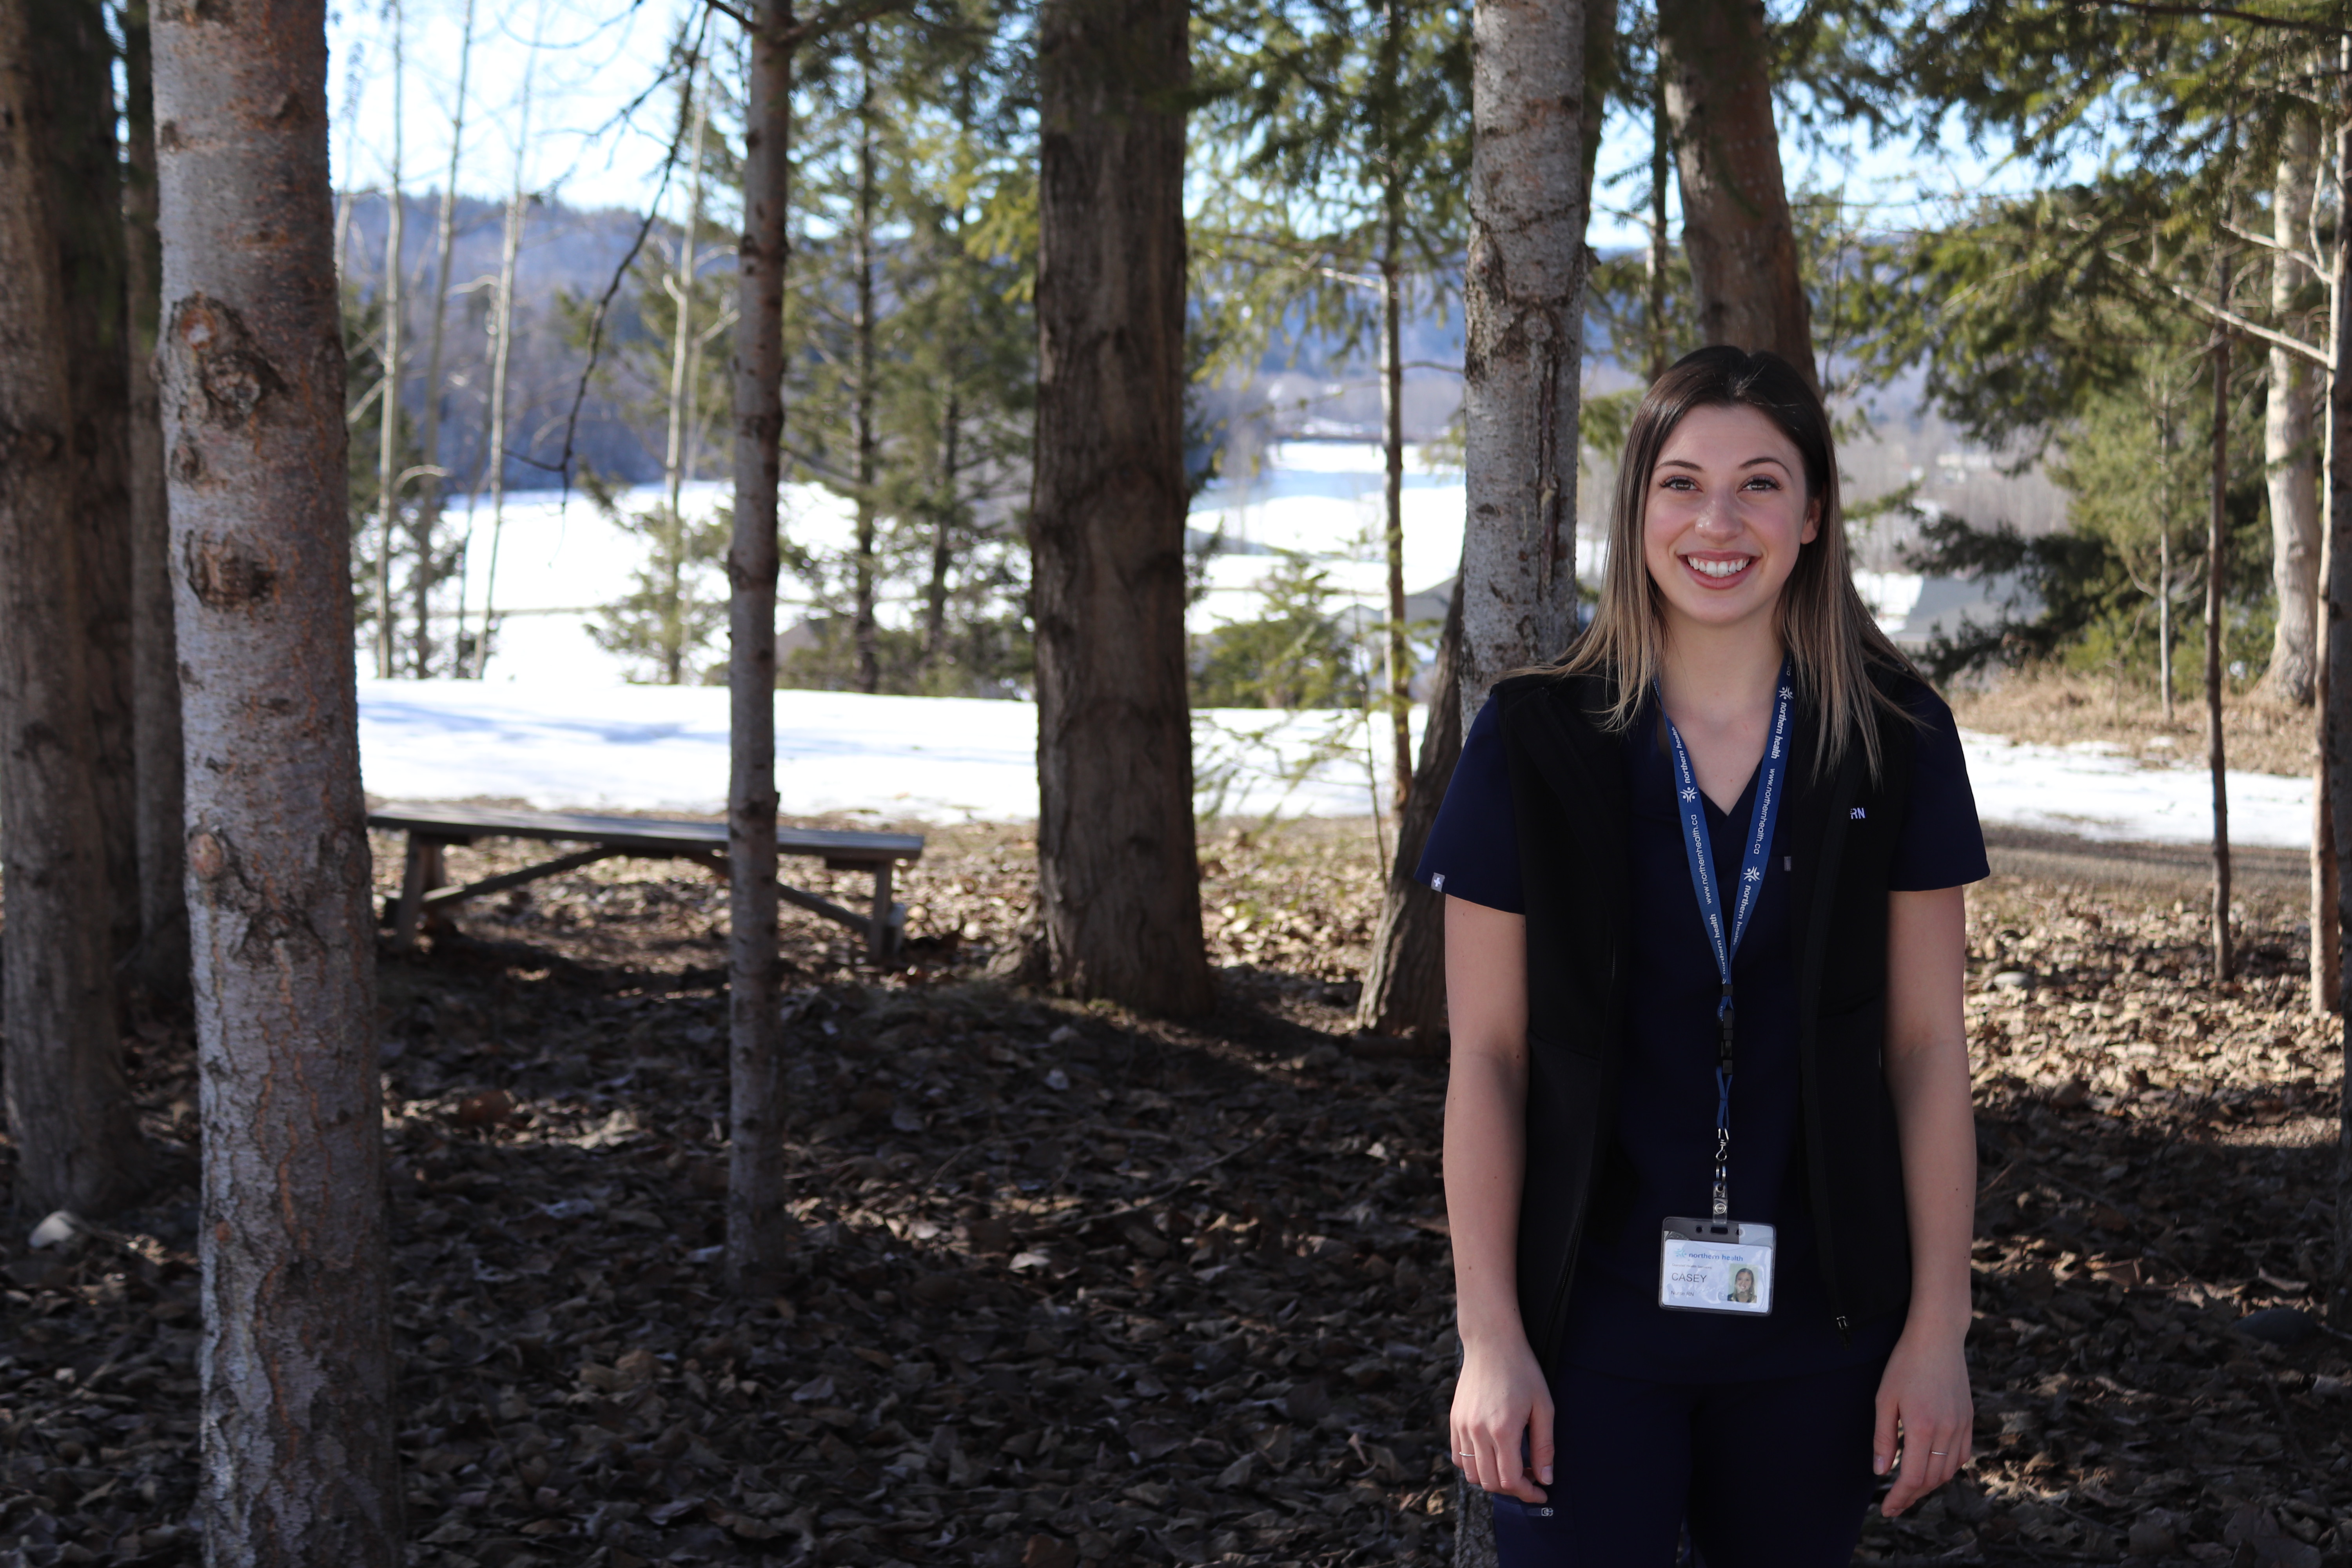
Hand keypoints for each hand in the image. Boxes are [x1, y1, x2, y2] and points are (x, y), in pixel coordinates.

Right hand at [1450, 1335, 1552, 1504]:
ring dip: (1492, 1479)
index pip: (1510, 1481)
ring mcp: (1463, 1426)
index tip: (1541, 1492)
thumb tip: (1545, 1479)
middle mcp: (1478, 1432)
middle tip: (1529, 1479)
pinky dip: (1473, 1466)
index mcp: (1503, 1430)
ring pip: (1472, 1474)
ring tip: (1510, 1467)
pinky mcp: (1454, 1420)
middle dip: (1512, 1490)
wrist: (1491, 1343)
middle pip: (1490, 1483)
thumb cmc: (1523, 1371)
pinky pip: (1457, 1457)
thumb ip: (1544, 1447)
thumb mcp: (1544, 1407)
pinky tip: (1490, 1455)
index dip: (1527, 1493)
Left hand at [1873, 1320, 1971, 1515]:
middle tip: (1894, 1504)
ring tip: (1909, 1489)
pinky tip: (1933, 1469)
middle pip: (1932, 1479)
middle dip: (1912, 1496)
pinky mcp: (1969, 1419)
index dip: (1899, 1498)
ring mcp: (1962, 1425)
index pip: (1913, 1477)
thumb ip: (1883, 1438)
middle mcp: (1947, 1430)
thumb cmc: (1905, 1364)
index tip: (1886, 1510)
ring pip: (1949, 1470)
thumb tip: (1881, 1472)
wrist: (1938, 1338)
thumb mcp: (1884, 1399)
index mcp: (1922, 1426)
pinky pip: (1962, 1456)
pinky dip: (1947, 1468)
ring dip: (1930, 1484)